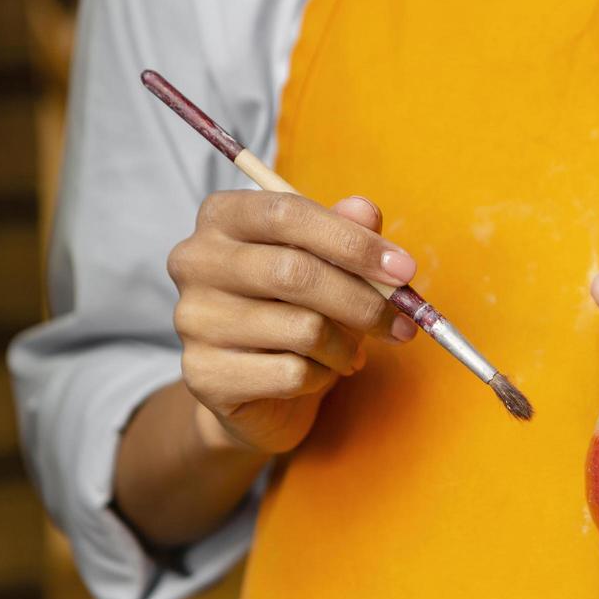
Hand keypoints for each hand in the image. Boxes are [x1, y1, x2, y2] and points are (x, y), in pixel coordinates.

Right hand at [166, 190, 418, 454]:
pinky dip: (322, 376)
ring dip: (345, 345)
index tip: (404, 270)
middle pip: (294, 272)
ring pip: (301, 328)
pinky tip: (316, 373)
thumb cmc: (292, 309)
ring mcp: (193, 319)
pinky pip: (291, 373)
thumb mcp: (324, 263)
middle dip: (363, 300)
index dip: (353, 241)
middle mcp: (195, 261)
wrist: (253, 387)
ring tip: (349, 351)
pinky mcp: (203, 374)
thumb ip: (345, 233)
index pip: (287, 213)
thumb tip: (365, 211)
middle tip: (403, 321)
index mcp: (222, 217)